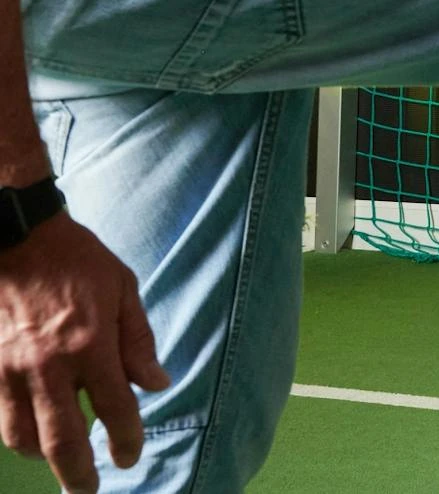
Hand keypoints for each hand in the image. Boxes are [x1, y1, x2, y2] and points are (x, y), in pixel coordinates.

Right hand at [0, 215, 168, 493]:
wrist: (15, 236)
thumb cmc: (76, 259)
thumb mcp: (123, 289)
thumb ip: (138, 341)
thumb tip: (157, 385)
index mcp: (91, 345)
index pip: (115, 409)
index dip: (125, 441)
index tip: (128, 457)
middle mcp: (49, 365)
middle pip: (61, 440)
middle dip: (77, 474)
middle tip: (87, 490)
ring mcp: (10, 369)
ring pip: (21, 437)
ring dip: (43, 454)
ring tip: (59, 457)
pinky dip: (14, 430)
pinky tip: (29, 429)